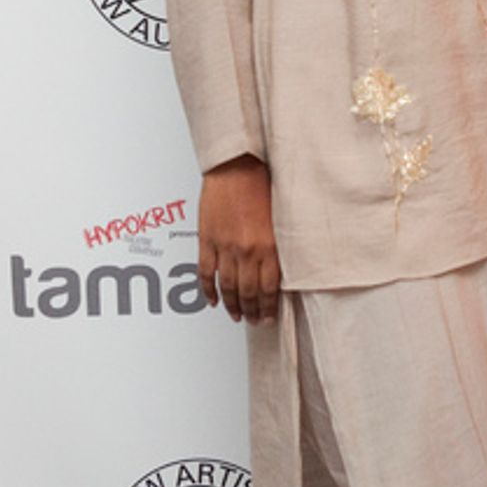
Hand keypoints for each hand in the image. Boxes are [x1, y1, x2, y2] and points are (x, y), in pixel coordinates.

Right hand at [198, 156, 280, 323]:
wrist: (237, 165)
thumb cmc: (261, 183)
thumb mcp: (280, 218)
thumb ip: (279, 246)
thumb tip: (280, 270)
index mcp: (269, 246)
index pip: (270, 289)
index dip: (268, 308)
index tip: (268, 318)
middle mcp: (247, 250)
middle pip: (248, 292)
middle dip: (252, 311)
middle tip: (254, 321)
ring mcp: (225, 247)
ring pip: (227, 287)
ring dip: (232, 305)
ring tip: (237, 315)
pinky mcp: (207, 240)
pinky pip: (206, 272)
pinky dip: (208, 290)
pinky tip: (213, 299)